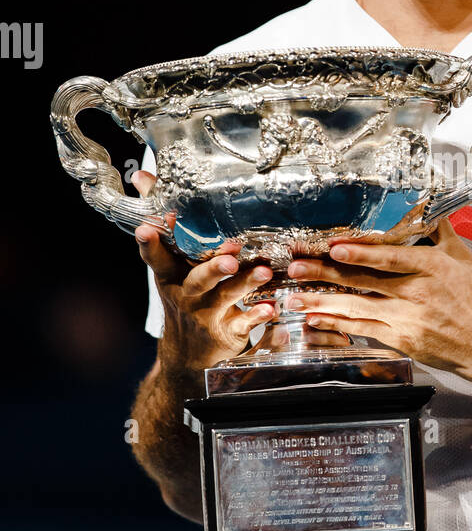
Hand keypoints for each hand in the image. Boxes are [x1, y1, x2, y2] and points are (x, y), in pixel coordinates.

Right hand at [131, 170, 274, 370]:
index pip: (156, 258)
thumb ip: (162, 221)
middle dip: (213, 269)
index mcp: (170, 277)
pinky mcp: (228, 331)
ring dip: (244, 284)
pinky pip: (244, 324)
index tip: (145, 228)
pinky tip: (271, 308)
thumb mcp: (168, 265)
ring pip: (225, 298)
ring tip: (263, 272)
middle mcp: (187, 295)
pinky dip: (258, 317)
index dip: (150, 243)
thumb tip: (141, 176)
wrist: (188, 355)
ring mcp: (207, 314)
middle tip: (230, 258)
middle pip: (198, 280)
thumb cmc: (183, 296)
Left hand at [284, 217, 471, 393]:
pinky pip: (362, 329)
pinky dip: (336, 324)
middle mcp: (415, 293)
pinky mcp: (400, 339)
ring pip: (356, 307)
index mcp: (431, 268)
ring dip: (321, 301)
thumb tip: (427, 203)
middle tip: (296, 266)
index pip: (391, 258)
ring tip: (294, 296)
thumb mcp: (462, 257)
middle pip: (363, 281)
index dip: (361, 253)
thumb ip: (439, 229)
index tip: (334, 246)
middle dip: (325, 273)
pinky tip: (315, 318)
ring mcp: (405, 319)